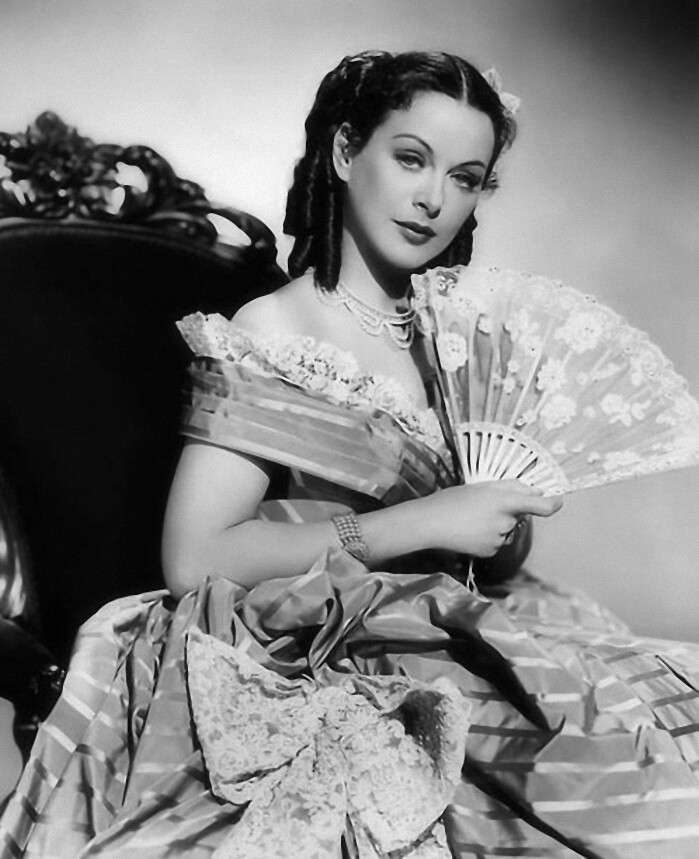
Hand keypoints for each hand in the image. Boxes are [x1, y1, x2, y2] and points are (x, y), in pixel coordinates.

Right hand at [421, 480, 561, 556]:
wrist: (431, 524)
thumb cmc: (453, 500)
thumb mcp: (482, 486)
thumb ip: (512, 487)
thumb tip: (536, 490)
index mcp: (505, 502)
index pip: (540, 506)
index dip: (553, 503)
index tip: (558, 500)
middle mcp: (506, 523)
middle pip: (518, 515)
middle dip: (508, 510)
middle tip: (484, 504)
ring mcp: (499, 540)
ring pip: (507, 529)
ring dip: (497, 523)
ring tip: (472, 518)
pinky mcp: (491, 552)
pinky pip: (497, 541)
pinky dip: (488, 536)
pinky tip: (470, 531)